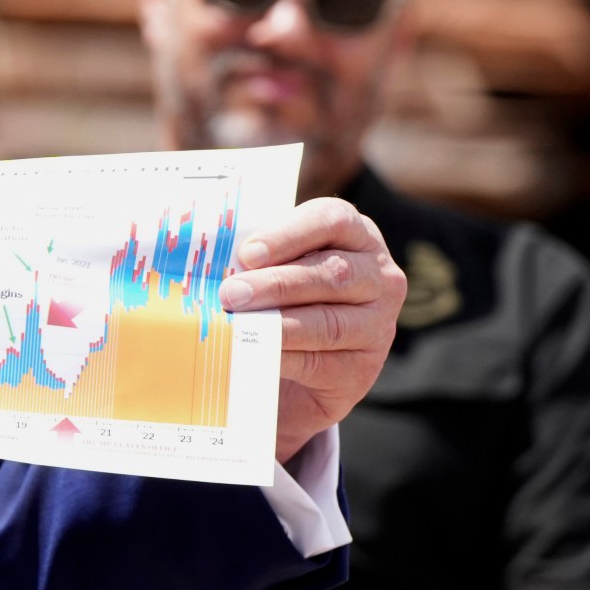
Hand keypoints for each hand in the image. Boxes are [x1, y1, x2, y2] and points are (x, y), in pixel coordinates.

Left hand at [218, 197, 405, 461]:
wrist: (290, 367)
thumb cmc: (275, 297)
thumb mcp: (269, 265)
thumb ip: (251, 256)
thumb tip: (210, 252)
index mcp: (355, 235)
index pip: (332, 221)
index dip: (290, 234)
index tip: (249, 253)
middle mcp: (378, 276)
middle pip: (332, 273)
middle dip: (276, 284)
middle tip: (230, 293)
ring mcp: (378, 324)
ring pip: (329, 322)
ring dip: (279, 324)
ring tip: (238, 326)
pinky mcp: (363, 368)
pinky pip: (322, 363)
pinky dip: (285, 359)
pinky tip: (255, 355)